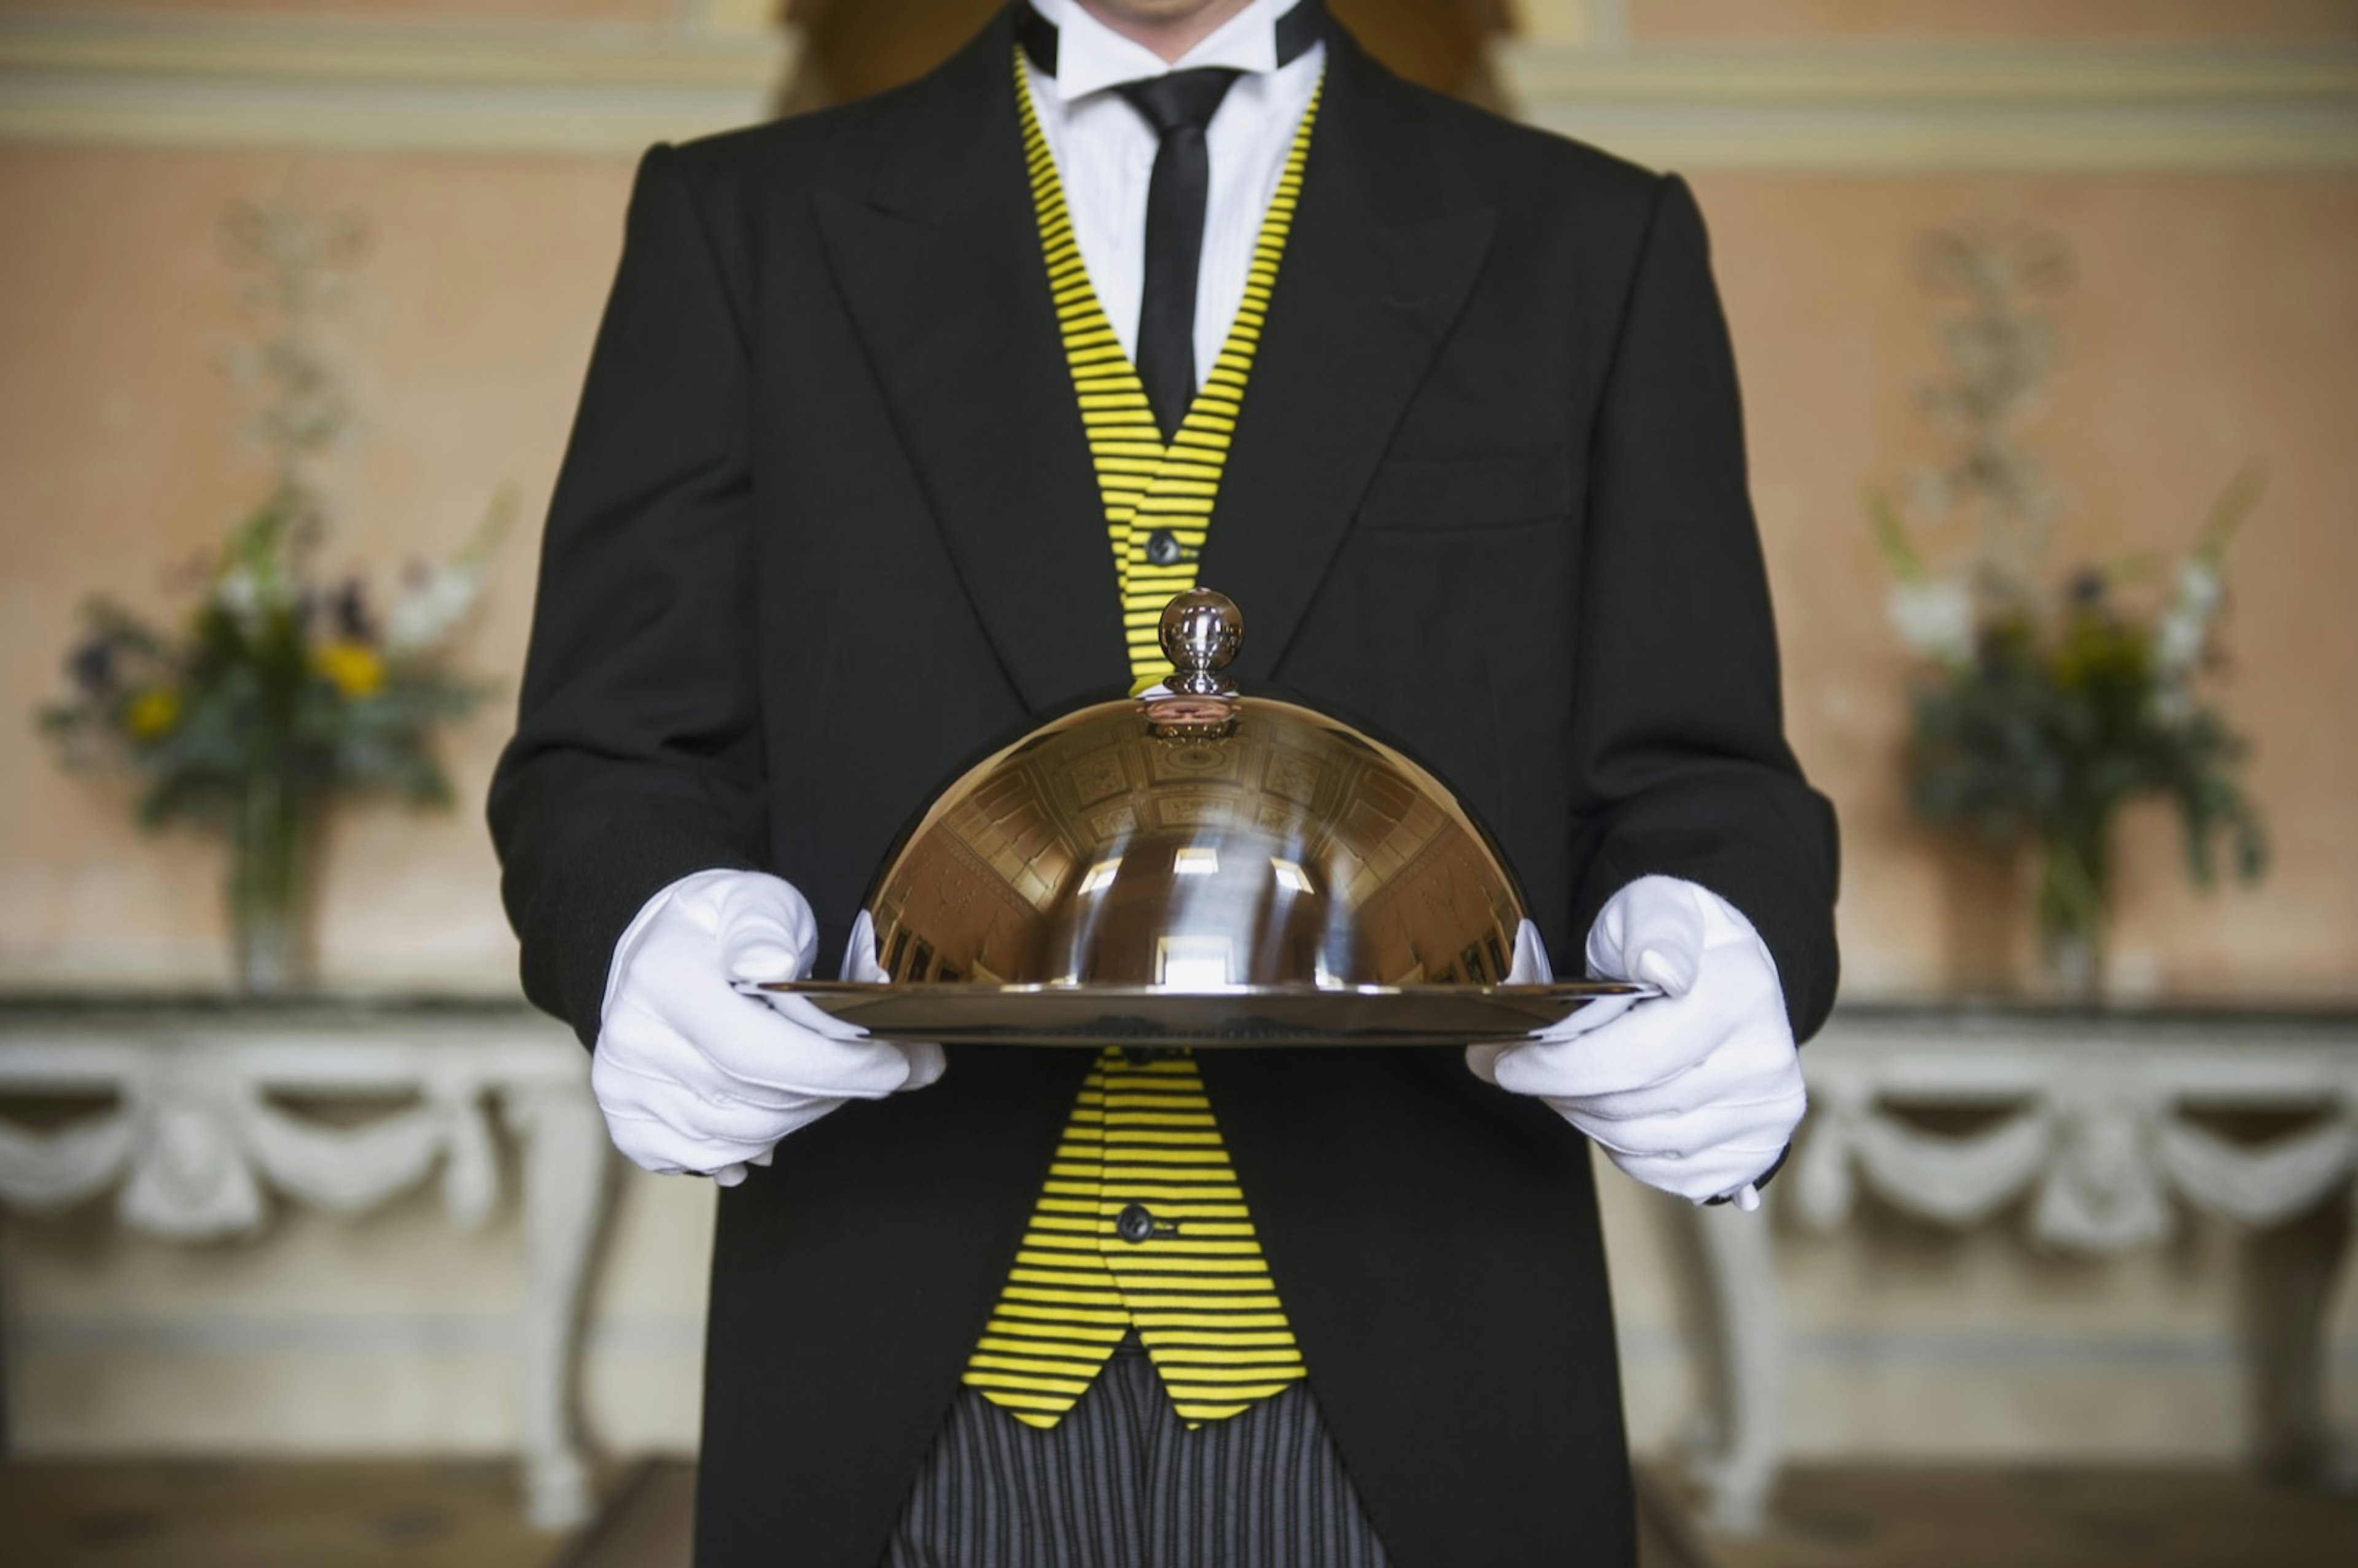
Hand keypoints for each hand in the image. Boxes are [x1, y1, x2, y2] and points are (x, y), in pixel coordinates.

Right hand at [592, 870, 944, 1185]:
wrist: (658, 945)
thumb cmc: (720, 925)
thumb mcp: (753, 899)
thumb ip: (769, 927)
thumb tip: (773, 962)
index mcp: (667, 978)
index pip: (760, 1052)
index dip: (840, 1070)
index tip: (898, 1065)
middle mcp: (635, 1038)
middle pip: (759, 1102)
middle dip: (834, 1090)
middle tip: (879, 1067)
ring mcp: (625, 1085)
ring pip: (742, 1138)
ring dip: (800, 1114)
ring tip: (820, 1076)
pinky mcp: (626, 1118)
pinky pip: (706, 1158)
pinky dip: (749, 1145)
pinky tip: (769, 1111)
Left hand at [1468, 876, 1802, 1206]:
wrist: (1731, 974)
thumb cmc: (1680, 940)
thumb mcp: (1658, 905)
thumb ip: (1650, 926)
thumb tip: (1659, 967)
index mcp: (1740, 993)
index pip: (1633, 1057)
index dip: (1556, 1066)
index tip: (1505, 1060)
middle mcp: (1763, 1061)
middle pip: (1628, 1105)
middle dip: (1556, 1089)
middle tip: (1514, 1066)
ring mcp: (1765, 1115)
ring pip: (1638, 1143)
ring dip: (1583, 1115)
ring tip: (1561, 1079)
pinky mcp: (1754, 1153)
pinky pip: (1661, 1172)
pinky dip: (1621, 1145)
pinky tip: (1612, 1103)